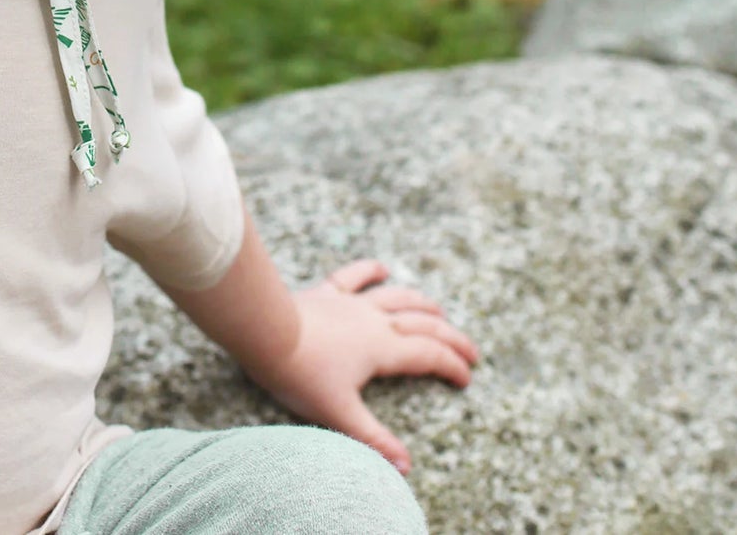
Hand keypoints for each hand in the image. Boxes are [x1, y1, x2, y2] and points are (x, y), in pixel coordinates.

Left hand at [252, 259, 477, 474]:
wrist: (266, 331)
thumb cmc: (301, 373)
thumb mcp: (339, 413)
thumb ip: (374, 439)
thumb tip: (405, 467)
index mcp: (383, 349)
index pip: (428, 356)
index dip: (452, 367)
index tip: (467, 379)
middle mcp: (374, 320)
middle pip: (423, 325)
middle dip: (450, 339)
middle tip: (471, 351)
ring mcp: (350, 302)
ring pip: (396, 297)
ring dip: (421, 304)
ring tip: (438, 312)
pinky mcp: (326, 292)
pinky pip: (353, 276)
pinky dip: (369, 270)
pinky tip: (381, 268)